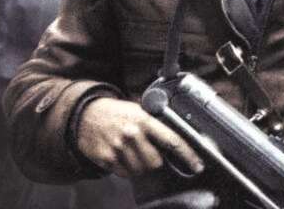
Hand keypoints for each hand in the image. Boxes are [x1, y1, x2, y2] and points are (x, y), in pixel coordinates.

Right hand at [77, 97, 203, 177]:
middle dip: (156, 160)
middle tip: (149, 152)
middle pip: (156, 162)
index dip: (187, 155)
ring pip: (141, 170)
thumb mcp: (139, 110)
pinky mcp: (107, 158)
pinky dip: (127, 169)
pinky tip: (123, 156)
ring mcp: (118, 147)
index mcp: (145, 120)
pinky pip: (126, 173)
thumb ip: (156, 124)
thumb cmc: (117, 113)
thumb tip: (178, 139)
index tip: (197, 165)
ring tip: (134, 152)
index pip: (172, 140)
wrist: (86, 114)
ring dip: (141, 166)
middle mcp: (132, 133)